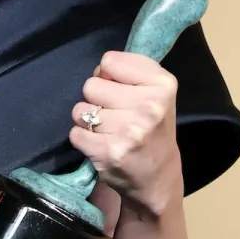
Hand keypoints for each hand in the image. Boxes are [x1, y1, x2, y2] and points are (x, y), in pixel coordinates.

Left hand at [71, 51, 182, 216]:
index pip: (109, 61)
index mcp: (164, 84)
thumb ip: (129, 72)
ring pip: (80, 109)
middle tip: (114, 115)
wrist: (157, 177)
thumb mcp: (156, 93)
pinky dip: (83, 139)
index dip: (109, 76)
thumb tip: (99, 69)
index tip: (121, 92)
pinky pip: (75, 133)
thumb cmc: (152, 128)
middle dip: (96, 99)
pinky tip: (101, 145)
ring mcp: (131, 130)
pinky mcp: (111, 152)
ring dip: (88, 120)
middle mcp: (150, 106)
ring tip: (108, 131)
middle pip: (91, 84)